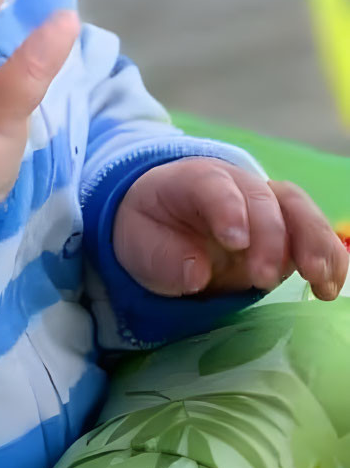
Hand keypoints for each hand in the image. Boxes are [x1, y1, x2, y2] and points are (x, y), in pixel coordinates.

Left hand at [113, 157, 348, 301]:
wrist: (166, 222)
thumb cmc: (151, 228)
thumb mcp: (138, 241)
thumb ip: (162, 256)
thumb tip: (197, 274)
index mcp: (194, 179)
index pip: (214, 186)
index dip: (228, 210)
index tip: (234, 243)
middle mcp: (237, 185)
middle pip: (263, 199)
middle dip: (270, 237)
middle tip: (263, 279)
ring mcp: (267, 206)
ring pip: (299, 210)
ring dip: (313, 244)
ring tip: (318, 281)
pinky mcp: (288, 232)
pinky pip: (316, 236)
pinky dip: (330, 258)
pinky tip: (329, 288)